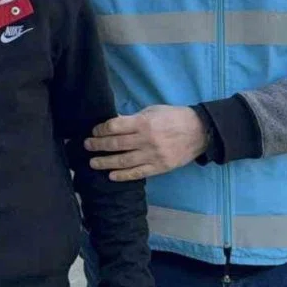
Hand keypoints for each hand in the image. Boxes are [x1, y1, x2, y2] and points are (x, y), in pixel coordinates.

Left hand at [86, 105, 206, 180]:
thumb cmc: (174, 117)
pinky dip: (123, 175)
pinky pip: (138, 173)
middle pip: (116, 144)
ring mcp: (153, 155)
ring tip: (93, 162)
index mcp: (144, 123)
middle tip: (87, 146)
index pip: (115, 127)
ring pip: (123, 161)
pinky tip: (111, 176)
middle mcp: (146, 140)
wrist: (199, 131)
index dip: (101, 129)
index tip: (94, 131)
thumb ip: (133, 118)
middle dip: (98, 145)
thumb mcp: (153, 111)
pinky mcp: (159, 167)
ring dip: (106, 162)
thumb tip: (113, 123)